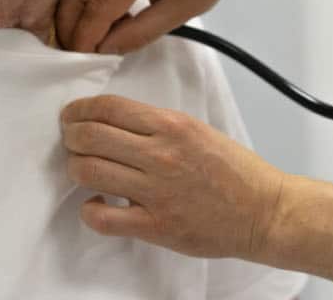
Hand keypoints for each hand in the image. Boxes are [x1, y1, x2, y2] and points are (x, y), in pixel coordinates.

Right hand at [55, 0, 261, 53]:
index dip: (85, 36)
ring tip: (84, 33)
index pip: (98, 7)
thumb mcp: (182, 9)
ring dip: (73, 6)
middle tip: (74, 49)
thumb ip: (141, 32)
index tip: (82, 58)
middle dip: (69, 23)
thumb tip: (105, 49)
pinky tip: (98, 9)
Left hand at [61, 95, 286, 260]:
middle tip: (71, 140)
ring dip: (76, 168)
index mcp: (172, 126)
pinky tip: (98, 203)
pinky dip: (90, 209)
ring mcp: (155, 192)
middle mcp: (161, 155)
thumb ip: (158, 127)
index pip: (108, 107)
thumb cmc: (235, 171)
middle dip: (70, 135)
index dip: (79, 110)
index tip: (72, 115)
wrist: (262, 210)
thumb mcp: (198, 130)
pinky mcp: (155, 225)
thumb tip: (116, 124)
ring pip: (88, 171)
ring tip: (84, 170)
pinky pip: (102, 217)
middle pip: (90, 136)